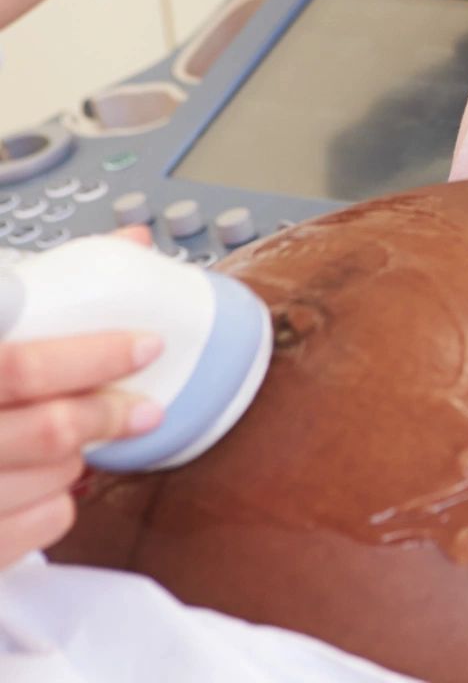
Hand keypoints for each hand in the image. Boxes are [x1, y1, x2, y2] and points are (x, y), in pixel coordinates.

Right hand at [0, 227, 162, 570]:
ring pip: (53, 479)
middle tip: (141, 408)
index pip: (22, 368)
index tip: (144, 345)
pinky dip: (57, 503)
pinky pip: (40, 527)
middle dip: (107, 414)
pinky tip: (40, 483)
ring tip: (68, 442)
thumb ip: (31, 291)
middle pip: (49, 431)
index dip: (94, 357)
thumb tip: (131, 243)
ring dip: (77, 458)